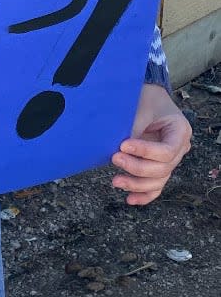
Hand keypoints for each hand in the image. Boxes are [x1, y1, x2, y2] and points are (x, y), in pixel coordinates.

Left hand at [111, 82, 191, 206]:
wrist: (145, 97)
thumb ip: (134, 129)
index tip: (123, 145)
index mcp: (180, 130)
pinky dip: (143, 195)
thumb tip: (119, 149)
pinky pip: (155, 186)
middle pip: (162, 168)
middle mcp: (180, 147)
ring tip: (115, 181)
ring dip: (136, 184)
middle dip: (137, 167)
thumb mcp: (140, 108)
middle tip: (114, 158)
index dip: (145, 152)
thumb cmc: (144, 98)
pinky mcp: (159, 166)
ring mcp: (170, 159)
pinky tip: (129, 199)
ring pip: (158, 181)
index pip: (167, 151)